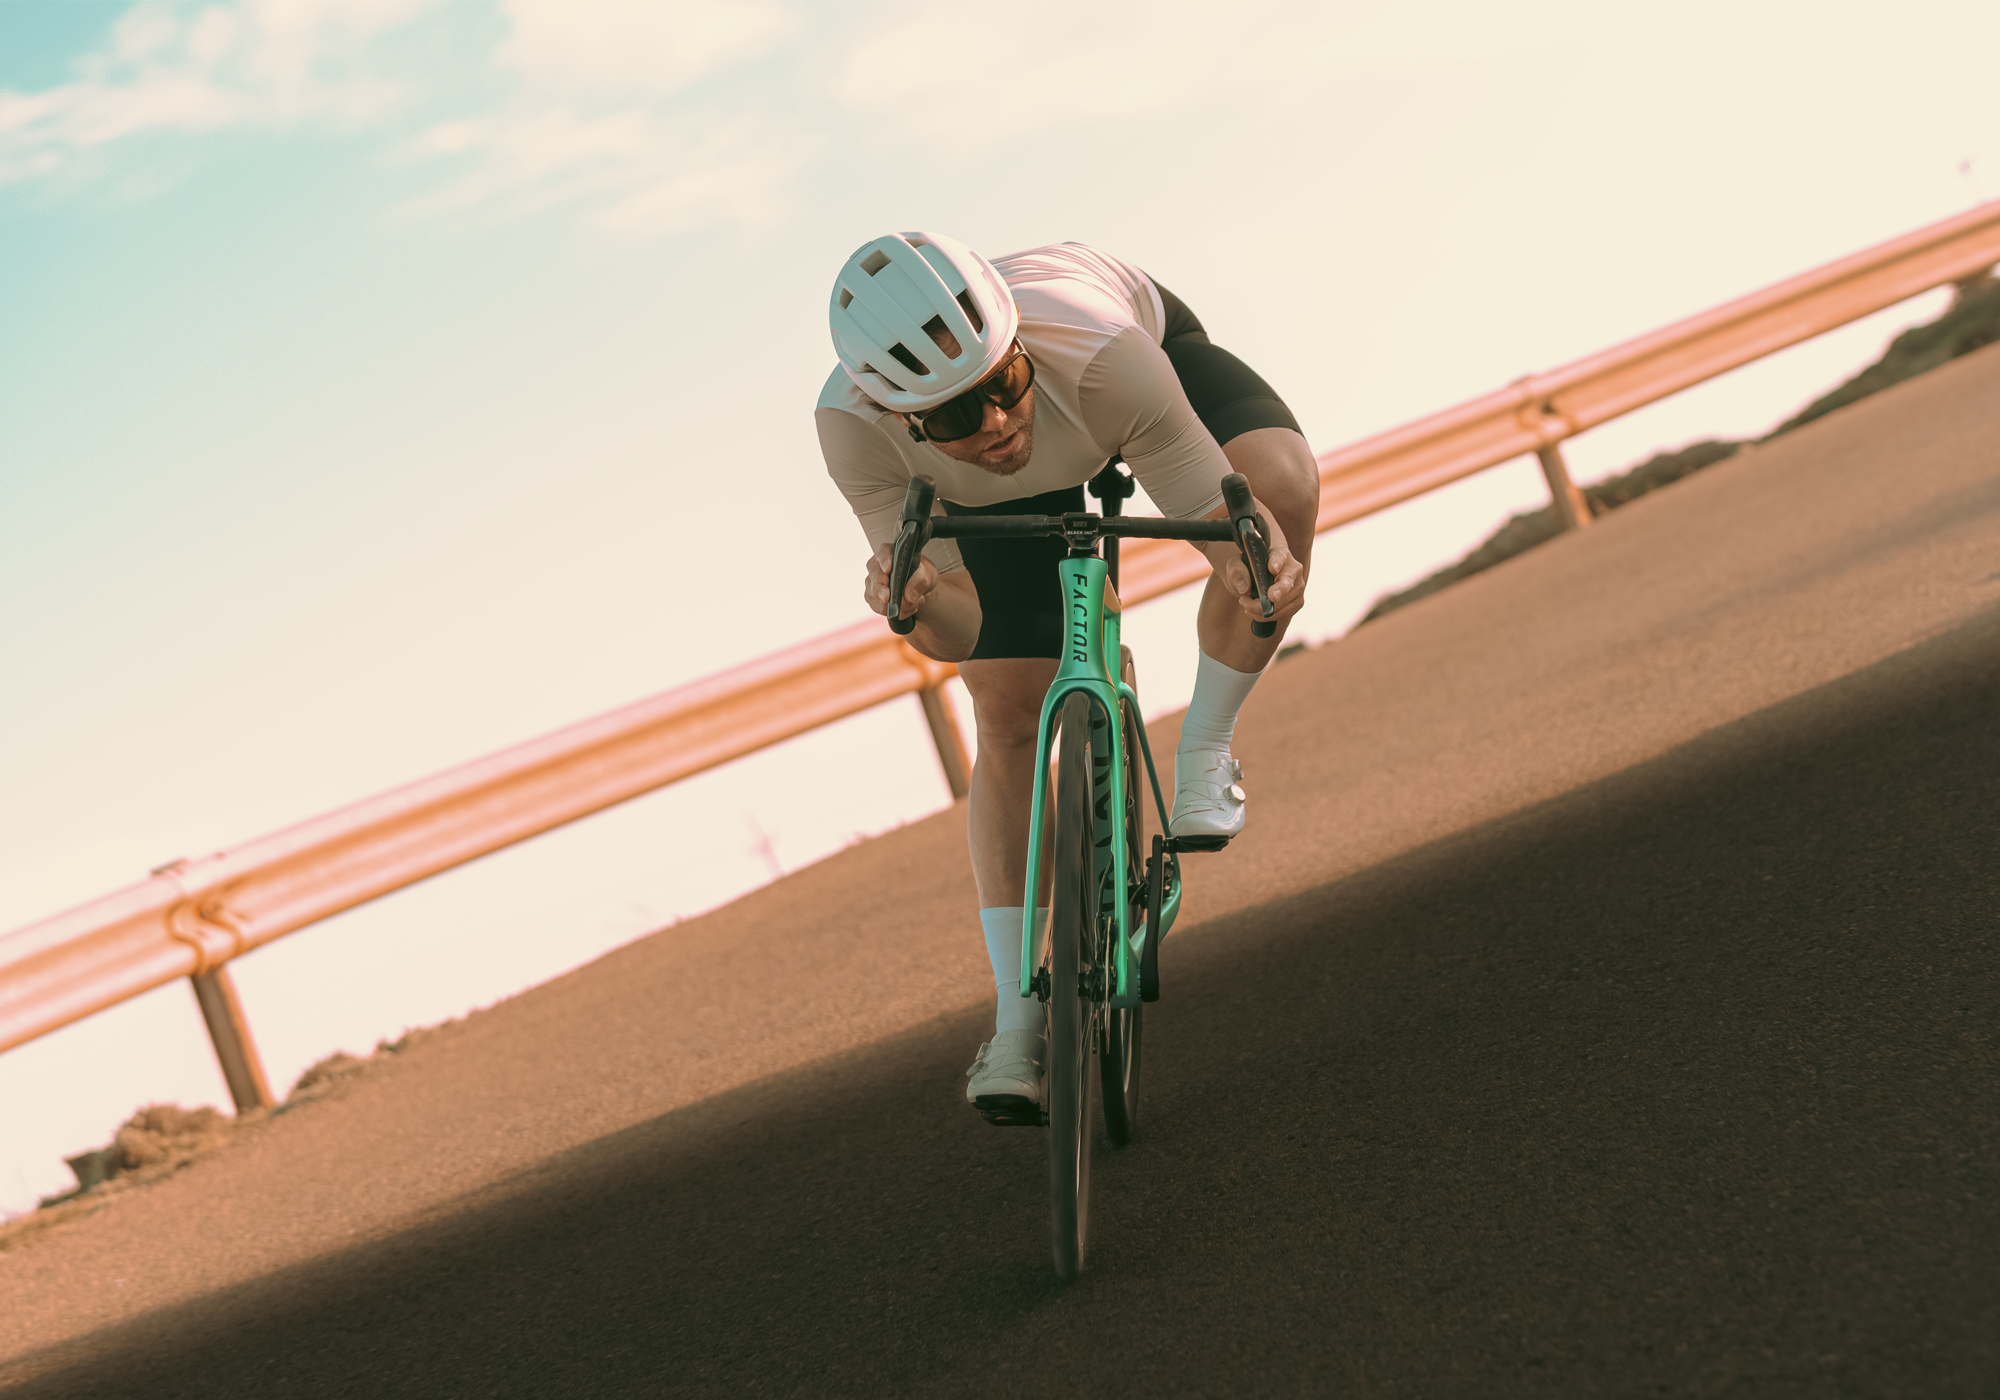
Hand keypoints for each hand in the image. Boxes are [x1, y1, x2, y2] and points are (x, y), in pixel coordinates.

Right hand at [864, 541, 937, 620]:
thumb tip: (910, 596)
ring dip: (900, 606)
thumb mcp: (928, 572)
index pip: (883, 554)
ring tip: (917, 601)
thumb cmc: (920, 573)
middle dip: (883, 592)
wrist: (918, 585)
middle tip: (890, 598)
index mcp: (887, 552)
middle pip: (875, 581)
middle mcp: (875, 567)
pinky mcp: (873, 599)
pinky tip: (910, 607)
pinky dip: (899, 612)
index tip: (889, 569)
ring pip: (879, 600)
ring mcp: (872, 584)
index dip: (885, 561)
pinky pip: (883, 610)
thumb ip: (921, 579)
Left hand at [1206, 500, 1305, 622]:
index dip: (1276, 563)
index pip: (1280, 557)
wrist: (1255, 581)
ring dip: (1263, 608)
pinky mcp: (1297, 602)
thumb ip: (1237, 571)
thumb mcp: (1236, 565)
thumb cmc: (1248, 569)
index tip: (1272, 569)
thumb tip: (1245, 587)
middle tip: (1269, 598)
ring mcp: (1298, 587)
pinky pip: (1284, 613)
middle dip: (1278, 592)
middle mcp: (1293, 569)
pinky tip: (1255, 612)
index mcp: (1280, 554)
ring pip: (1284, 602)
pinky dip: (1267, 616)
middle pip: (1287, 583)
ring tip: (1246, 604)